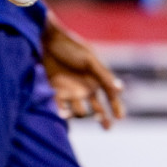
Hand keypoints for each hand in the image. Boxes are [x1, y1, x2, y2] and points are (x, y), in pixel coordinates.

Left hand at [42, 14, 124, 128]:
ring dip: (79, 114)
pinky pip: (60, 108)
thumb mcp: (89, 60)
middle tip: (106, 126)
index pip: (111, 97)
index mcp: (97, 80)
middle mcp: (86, 88)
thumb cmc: (71, 47)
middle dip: (103, 119)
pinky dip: (62, 113)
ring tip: (79, 112)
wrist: (46, 40)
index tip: (120, 117)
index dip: (117, 108)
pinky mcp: (55, 92)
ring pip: (79, 111)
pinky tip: (63, 114)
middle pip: (97, 110)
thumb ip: (103, 75)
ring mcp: (71, 91)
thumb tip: (120, 90)